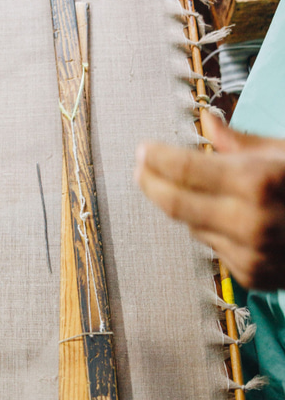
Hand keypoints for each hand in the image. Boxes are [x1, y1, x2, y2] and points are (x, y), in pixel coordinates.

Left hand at [134, 114, 284, 289]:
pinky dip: (211, 228)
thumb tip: (207, 122)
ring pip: (192, 226)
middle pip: (175, 204)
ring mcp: (251, 255)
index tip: (143, 149)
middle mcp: (250, 223)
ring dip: (184, 205)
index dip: (157, 158)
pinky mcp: (254, 277)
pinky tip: (223, 215)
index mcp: (258, 182)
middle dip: (151, 183)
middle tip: (141, 168)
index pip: (185, 169)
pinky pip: (214, 247)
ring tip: (188, 187)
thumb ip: (241, 142)